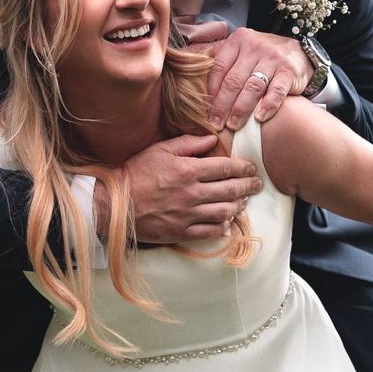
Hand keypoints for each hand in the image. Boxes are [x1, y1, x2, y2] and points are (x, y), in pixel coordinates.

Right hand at [116, 133, 262, 245]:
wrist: (115, 203)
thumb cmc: (136, 173)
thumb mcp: (160, 150)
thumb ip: (189, 143)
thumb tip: (213, 139)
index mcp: (188, 170)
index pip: (225, 167)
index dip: (243, 167)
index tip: (251, 168)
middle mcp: (192, 193)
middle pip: (231, 189)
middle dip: (248, 186)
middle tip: (257, 184)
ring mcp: (188, 215)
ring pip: (225, 211)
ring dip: (239, 205)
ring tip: (244, 201)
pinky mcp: (182, 232)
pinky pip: (211, 231)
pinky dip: (224, 226)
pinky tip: (228, 221)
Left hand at [206, 25, 310, 129]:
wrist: (299, 54)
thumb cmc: (263, 57)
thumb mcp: (242, 50)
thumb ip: (221, 59)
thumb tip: (190, 72)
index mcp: (238, 41)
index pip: (218, 68)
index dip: (210, 91)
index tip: (205, 111)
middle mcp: (254, 47)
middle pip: (233, 80)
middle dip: (222, 106)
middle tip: (216, 124)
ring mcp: (273, 59)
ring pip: (252, 87)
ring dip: (241, 109)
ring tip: (234, 126)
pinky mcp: (289, 72)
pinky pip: (276, 91)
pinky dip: (267, 106)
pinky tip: (259, 118)